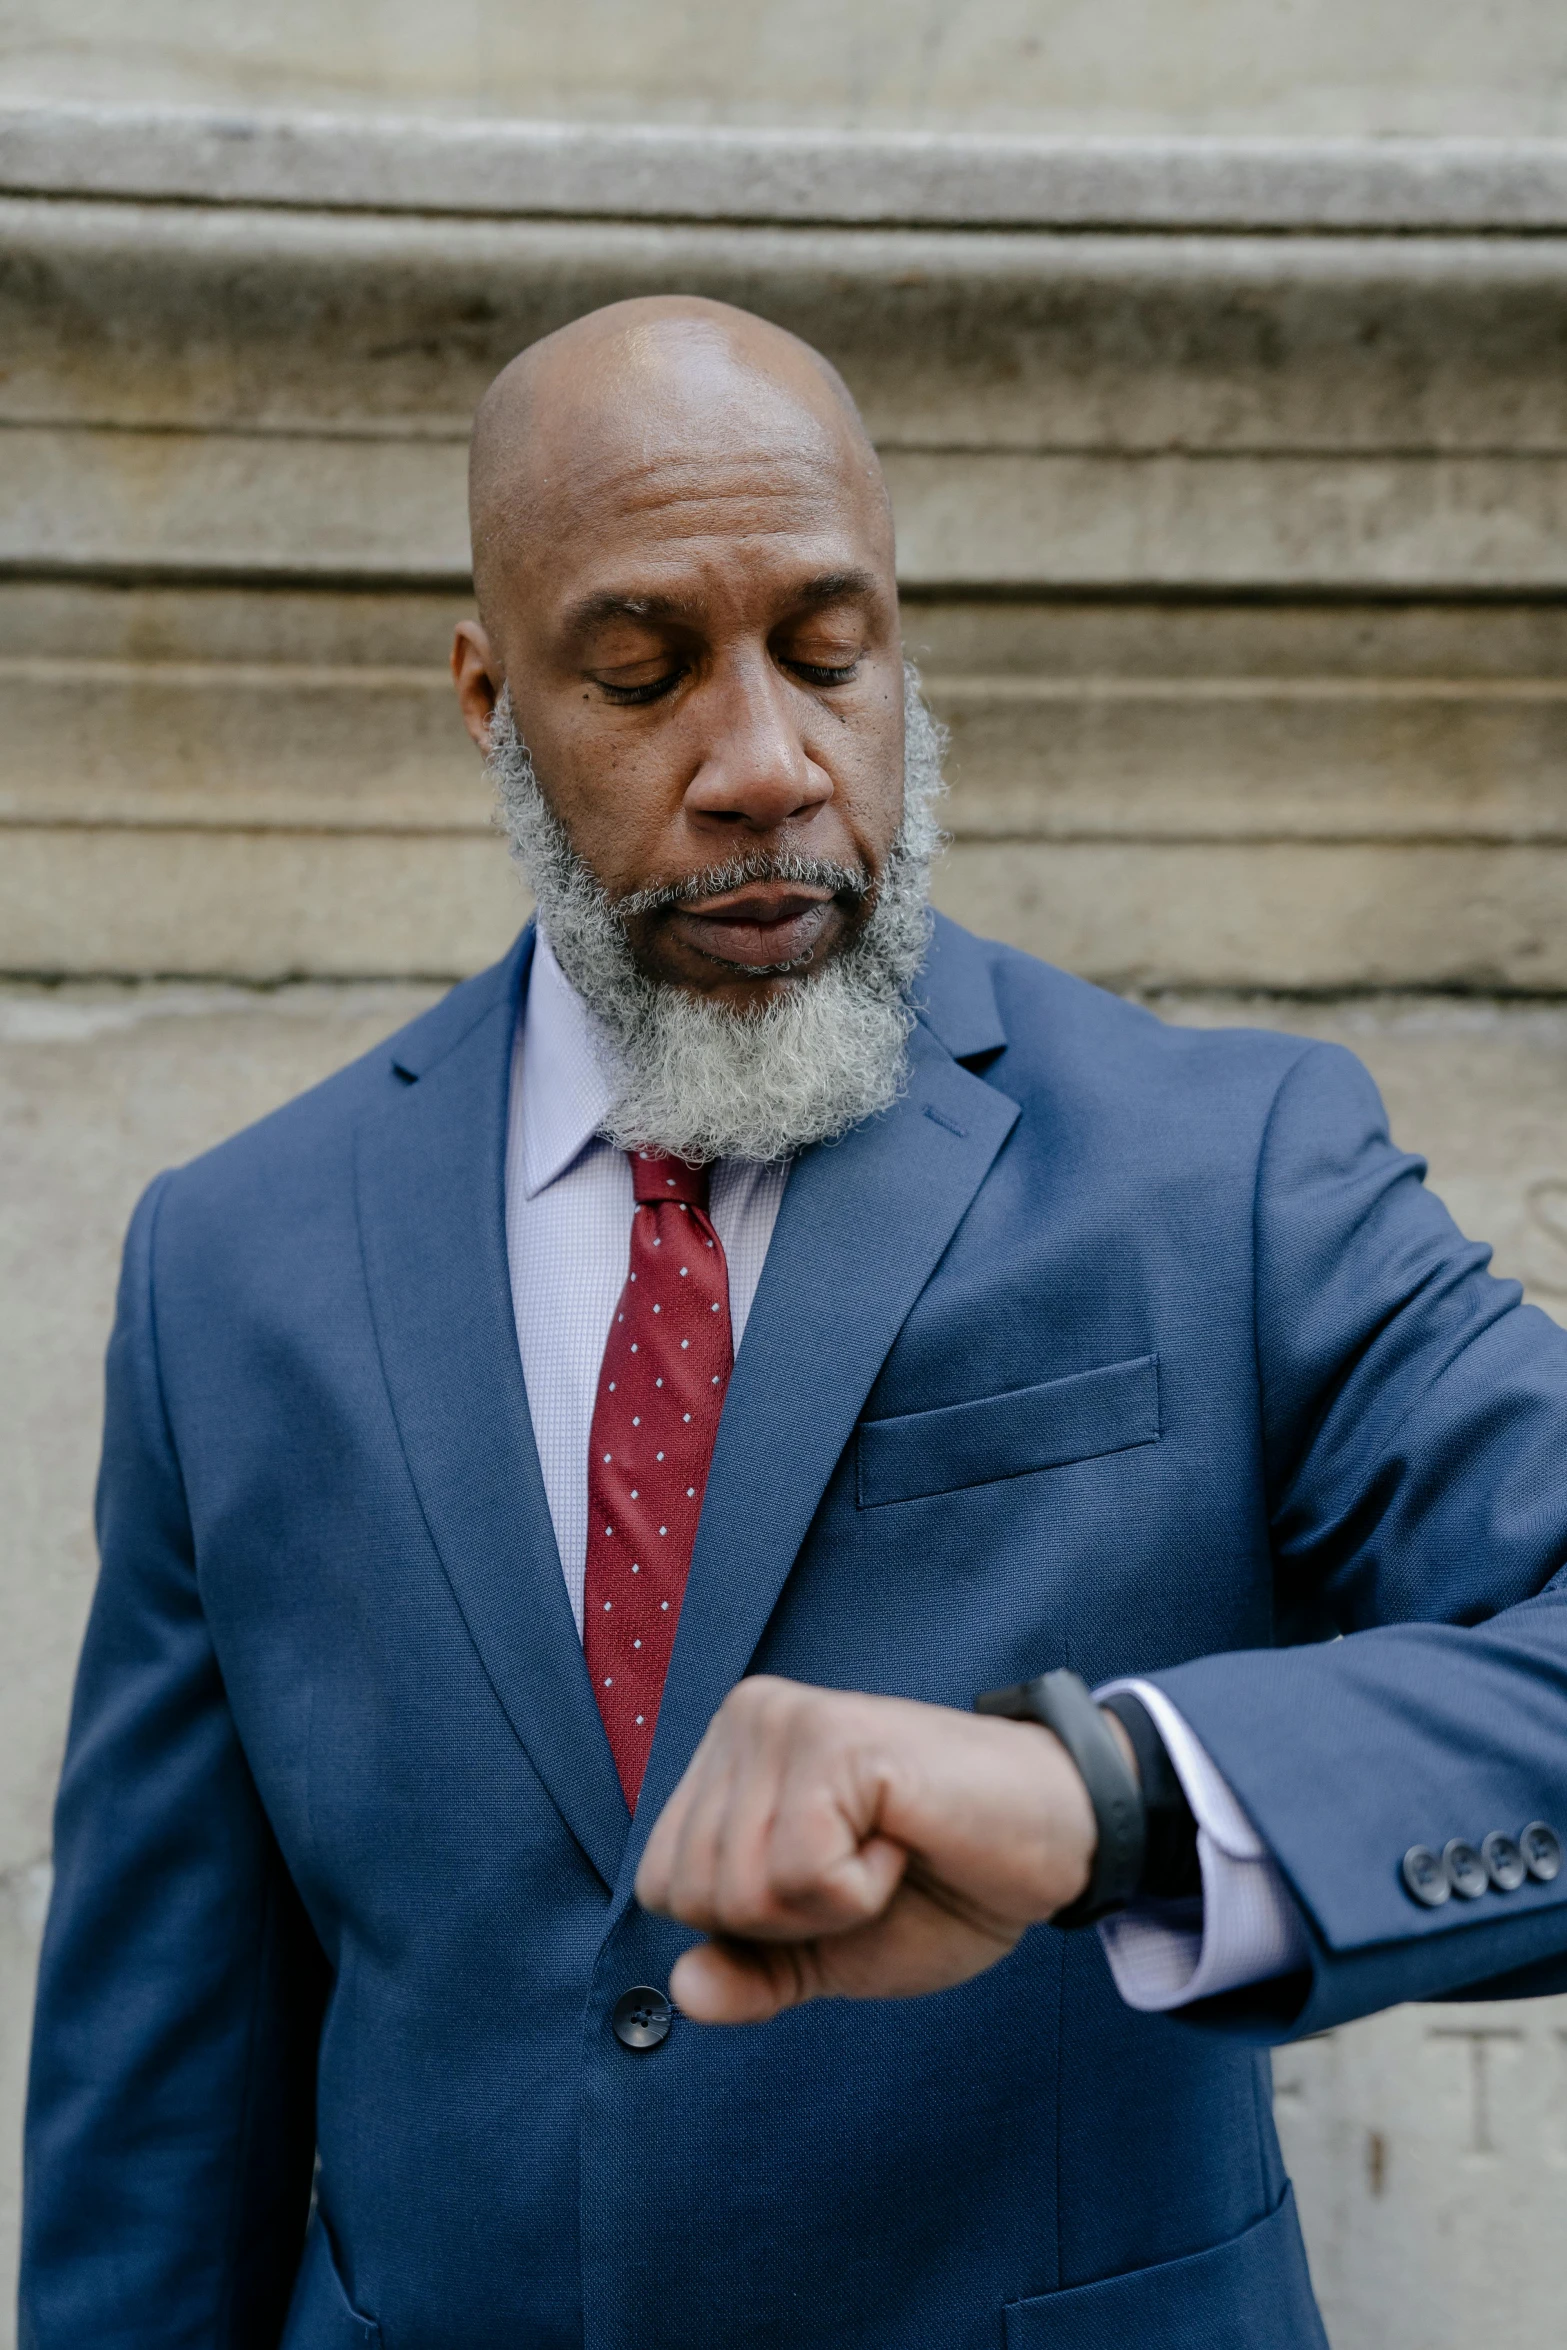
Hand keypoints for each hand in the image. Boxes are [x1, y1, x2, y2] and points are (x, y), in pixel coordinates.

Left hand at [634, 1675, 1098, 2023]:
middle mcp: (745, 1719)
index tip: (831, 1884)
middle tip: (866, 1868)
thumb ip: (751, 1971)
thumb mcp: (830, 1947)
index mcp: (728, 1756)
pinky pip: (800, 1872)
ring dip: (828, 1906)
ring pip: (738, 1888)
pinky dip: (859, 1890)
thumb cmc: (945, 1884)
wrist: (1054, 1840)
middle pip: (692, 1892)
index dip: (748, 1928)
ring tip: (886, 1849)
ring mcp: (784, 1721)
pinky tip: (903, 1838)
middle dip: (786, 1922)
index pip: (665, 1886)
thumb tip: (684, 1990)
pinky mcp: (833, 1739)